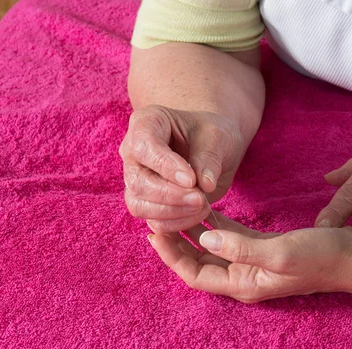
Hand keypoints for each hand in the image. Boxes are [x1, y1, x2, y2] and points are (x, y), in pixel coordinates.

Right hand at [119, 105, 244, 232]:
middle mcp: (133, 152)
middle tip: (200, 198)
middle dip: (170, 195)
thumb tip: (204, 184)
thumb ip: (209, 157)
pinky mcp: (146, 202)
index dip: (166, 167)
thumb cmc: (212, 135)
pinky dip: (175, 223)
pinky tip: (197, 214)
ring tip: (202, 205)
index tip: (192, 180)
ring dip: (172, 212)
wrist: (213, 146)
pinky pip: (152, 220)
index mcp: (146, 123)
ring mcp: (136, 178)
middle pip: (138, 181)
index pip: (144, 147)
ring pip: (139, 204)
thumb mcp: (217, 137)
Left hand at [147, 213, 351, 302]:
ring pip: (211, 248)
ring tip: (172, 209)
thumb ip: (240, 247)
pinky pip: (230, 236)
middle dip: (175, 241)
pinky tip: (203, 207)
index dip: (171, 254)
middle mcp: (242, 276)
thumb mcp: (280, 252)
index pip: (194, 273)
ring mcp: (251, 262)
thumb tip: (204, 237)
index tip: (153, 231)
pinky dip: (215, 223)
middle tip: (155, 216)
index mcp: (242, 283)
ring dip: (192, 231)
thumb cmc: (321, 257)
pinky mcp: (262, 247)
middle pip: (197, 261)